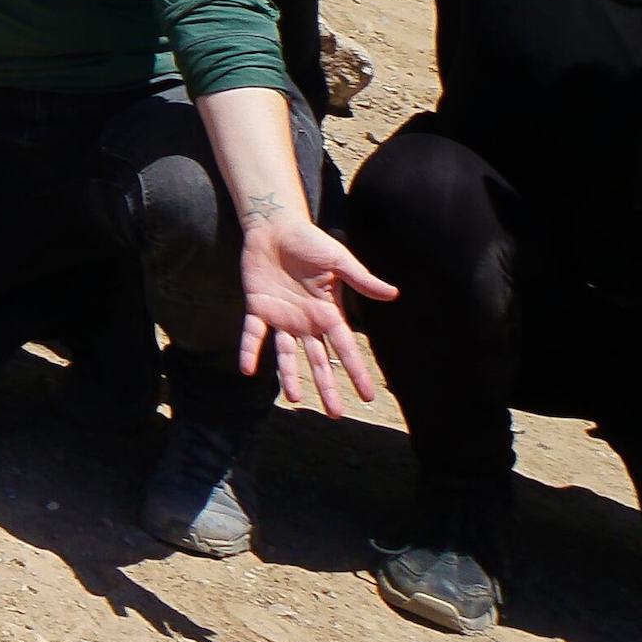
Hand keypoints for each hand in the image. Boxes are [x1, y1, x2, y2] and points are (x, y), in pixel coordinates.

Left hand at [231, 205, 398, 422]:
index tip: (367, 396)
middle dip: (326, 387)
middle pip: (318, 360)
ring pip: (286, 355)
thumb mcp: (339, 261)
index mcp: (328, 313)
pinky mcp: (257, 308)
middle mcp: (306, 321)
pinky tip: (247, 370)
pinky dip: (249, 350)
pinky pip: (252, 334)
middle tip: (335, 415)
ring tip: (294, 399)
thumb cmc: (309, 241)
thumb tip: (393, 294)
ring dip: (289, 376)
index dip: (356, 372)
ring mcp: (281, 317)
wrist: (275, 226)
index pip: (345, 349)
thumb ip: (361, 280)